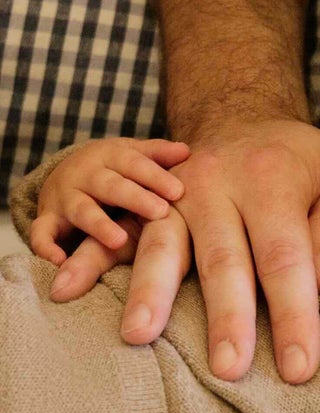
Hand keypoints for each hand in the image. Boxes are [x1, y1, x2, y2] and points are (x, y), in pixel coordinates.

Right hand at [32, 137, 191, 296]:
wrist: (65, 172)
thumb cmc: (114, 168)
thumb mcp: (133, 155)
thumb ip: (158, 154)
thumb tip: (187, 151)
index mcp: (109, 157)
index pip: (134, 164)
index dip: (155, 177)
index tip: (179, 191)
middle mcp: (85, 175)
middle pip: (110, 186)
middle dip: (134, 198)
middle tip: (160, 211)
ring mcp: (64, 198)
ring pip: (81, 210)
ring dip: (98, 225)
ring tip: (119, 241)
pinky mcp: (48, 219)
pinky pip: (41, 234)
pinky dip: (46, 248)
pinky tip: (61, 261)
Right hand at [115, 118, 319, 383]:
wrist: (244, 119)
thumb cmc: (303, 166)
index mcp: (272, 180)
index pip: (286, 257)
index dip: (292, 315)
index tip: (297, 368)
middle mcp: (217, 185)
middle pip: (223, 258)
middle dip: (227, 317)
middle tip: (229, 369)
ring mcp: (174, 194)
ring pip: (161, 245)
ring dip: (150, 292)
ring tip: (140, 335)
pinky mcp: (145, 205)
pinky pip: (116, 234)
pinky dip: (91, 261)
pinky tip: (67, 289)